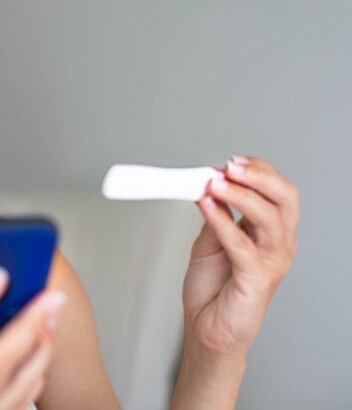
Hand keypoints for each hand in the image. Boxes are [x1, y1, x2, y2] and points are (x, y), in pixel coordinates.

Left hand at [183, 156, 298, 359]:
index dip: (257, 171)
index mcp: (269, 231)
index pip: (276, 190)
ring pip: (269, 218)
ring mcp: (271, 262)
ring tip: (214, 183)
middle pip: (285, 198)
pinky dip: (223, 221)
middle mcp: (277, 244)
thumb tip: (209, 184)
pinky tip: (206, 207)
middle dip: (259, 177)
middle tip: (230, 166)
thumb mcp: (208, 241)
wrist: (207, 330)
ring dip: (240, 195)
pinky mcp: (257, 279)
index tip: (229, 161)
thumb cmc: (213, 290)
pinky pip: (242, 244)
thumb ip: (214, 215)